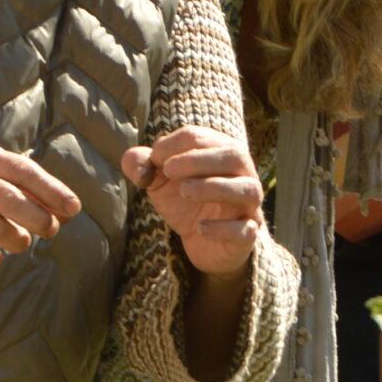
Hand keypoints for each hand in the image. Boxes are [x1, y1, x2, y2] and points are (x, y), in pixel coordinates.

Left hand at [124, 126, 263, 278]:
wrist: (203, 244)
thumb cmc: (185, 203)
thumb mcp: (160, 183)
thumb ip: (142, 166)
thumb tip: (133, 159)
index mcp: (222, 154)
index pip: (204, 137)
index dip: (175, 143)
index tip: (154, 159)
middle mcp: (243, 175)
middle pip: (235, 155)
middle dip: (199, 159)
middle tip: (168, 170)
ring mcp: (249, 206)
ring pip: (248, 189)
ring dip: (214, 187)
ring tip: (184, 191)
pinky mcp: (248, 235)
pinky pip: (245, 230)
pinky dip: (223, 228)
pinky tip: (199, 228)